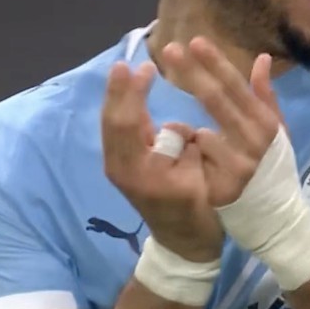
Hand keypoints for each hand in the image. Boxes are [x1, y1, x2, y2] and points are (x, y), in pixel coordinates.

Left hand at [102, 61, 222, 261]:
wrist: (183, 245)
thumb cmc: (198, 211)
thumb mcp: (198, 179)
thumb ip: (186, 148)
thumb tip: (173, 128)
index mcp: (142, 170)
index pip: (129, 122)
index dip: (133, 92)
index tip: (144, 68)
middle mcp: (121, 168)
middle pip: (112, 121)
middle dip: (117, 90)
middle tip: (124, 64)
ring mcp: (117, 169)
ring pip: (110, 126)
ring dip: (117, 98)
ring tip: (125, 73)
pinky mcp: (120, 168)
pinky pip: (116, 133)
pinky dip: (120, 111)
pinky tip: (129, 95)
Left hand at [159, 37, 281, 207]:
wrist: (274, 214)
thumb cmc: (271, 164)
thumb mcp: (275, 130)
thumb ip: (265, 95)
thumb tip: (261, 58)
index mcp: (265, 122)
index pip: (236, 86)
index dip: (215, 63)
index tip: (195, 41)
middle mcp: (254, 141)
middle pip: (217, 101)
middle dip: (192, 73)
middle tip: (169, 49)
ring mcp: (238, 165)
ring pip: (203, 132)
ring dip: (186, 129)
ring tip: (183, 138)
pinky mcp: (223, 187)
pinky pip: (197, 163)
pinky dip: (189, 154)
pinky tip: (186, 158)